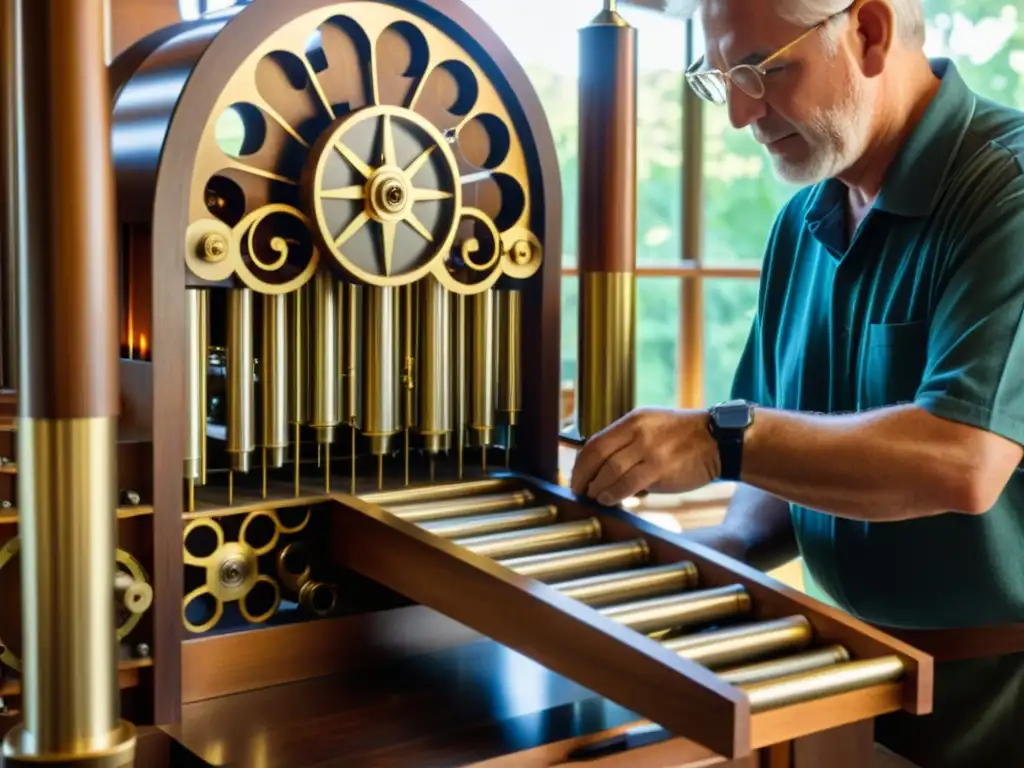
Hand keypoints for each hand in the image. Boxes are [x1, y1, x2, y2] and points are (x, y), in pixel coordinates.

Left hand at [570, 407, 720, 505]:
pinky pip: (627, 484)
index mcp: (633, 420)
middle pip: (597, 455)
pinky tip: (609, 500)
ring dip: (597, 488)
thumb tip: (600, 466)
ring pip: (610, 471)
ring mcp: (649, 449)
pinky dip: (613, 494)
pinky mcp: (660, 468)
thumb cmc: (683, 438)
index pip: (596, 442)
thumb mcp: (652, 426)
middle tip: (579, 490)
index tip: (576, 476)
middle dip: (583, 476)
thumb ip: (627, 441)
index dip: (580, 463)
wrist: (718, 441)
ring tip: (595, 496)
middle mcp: (638, 431)